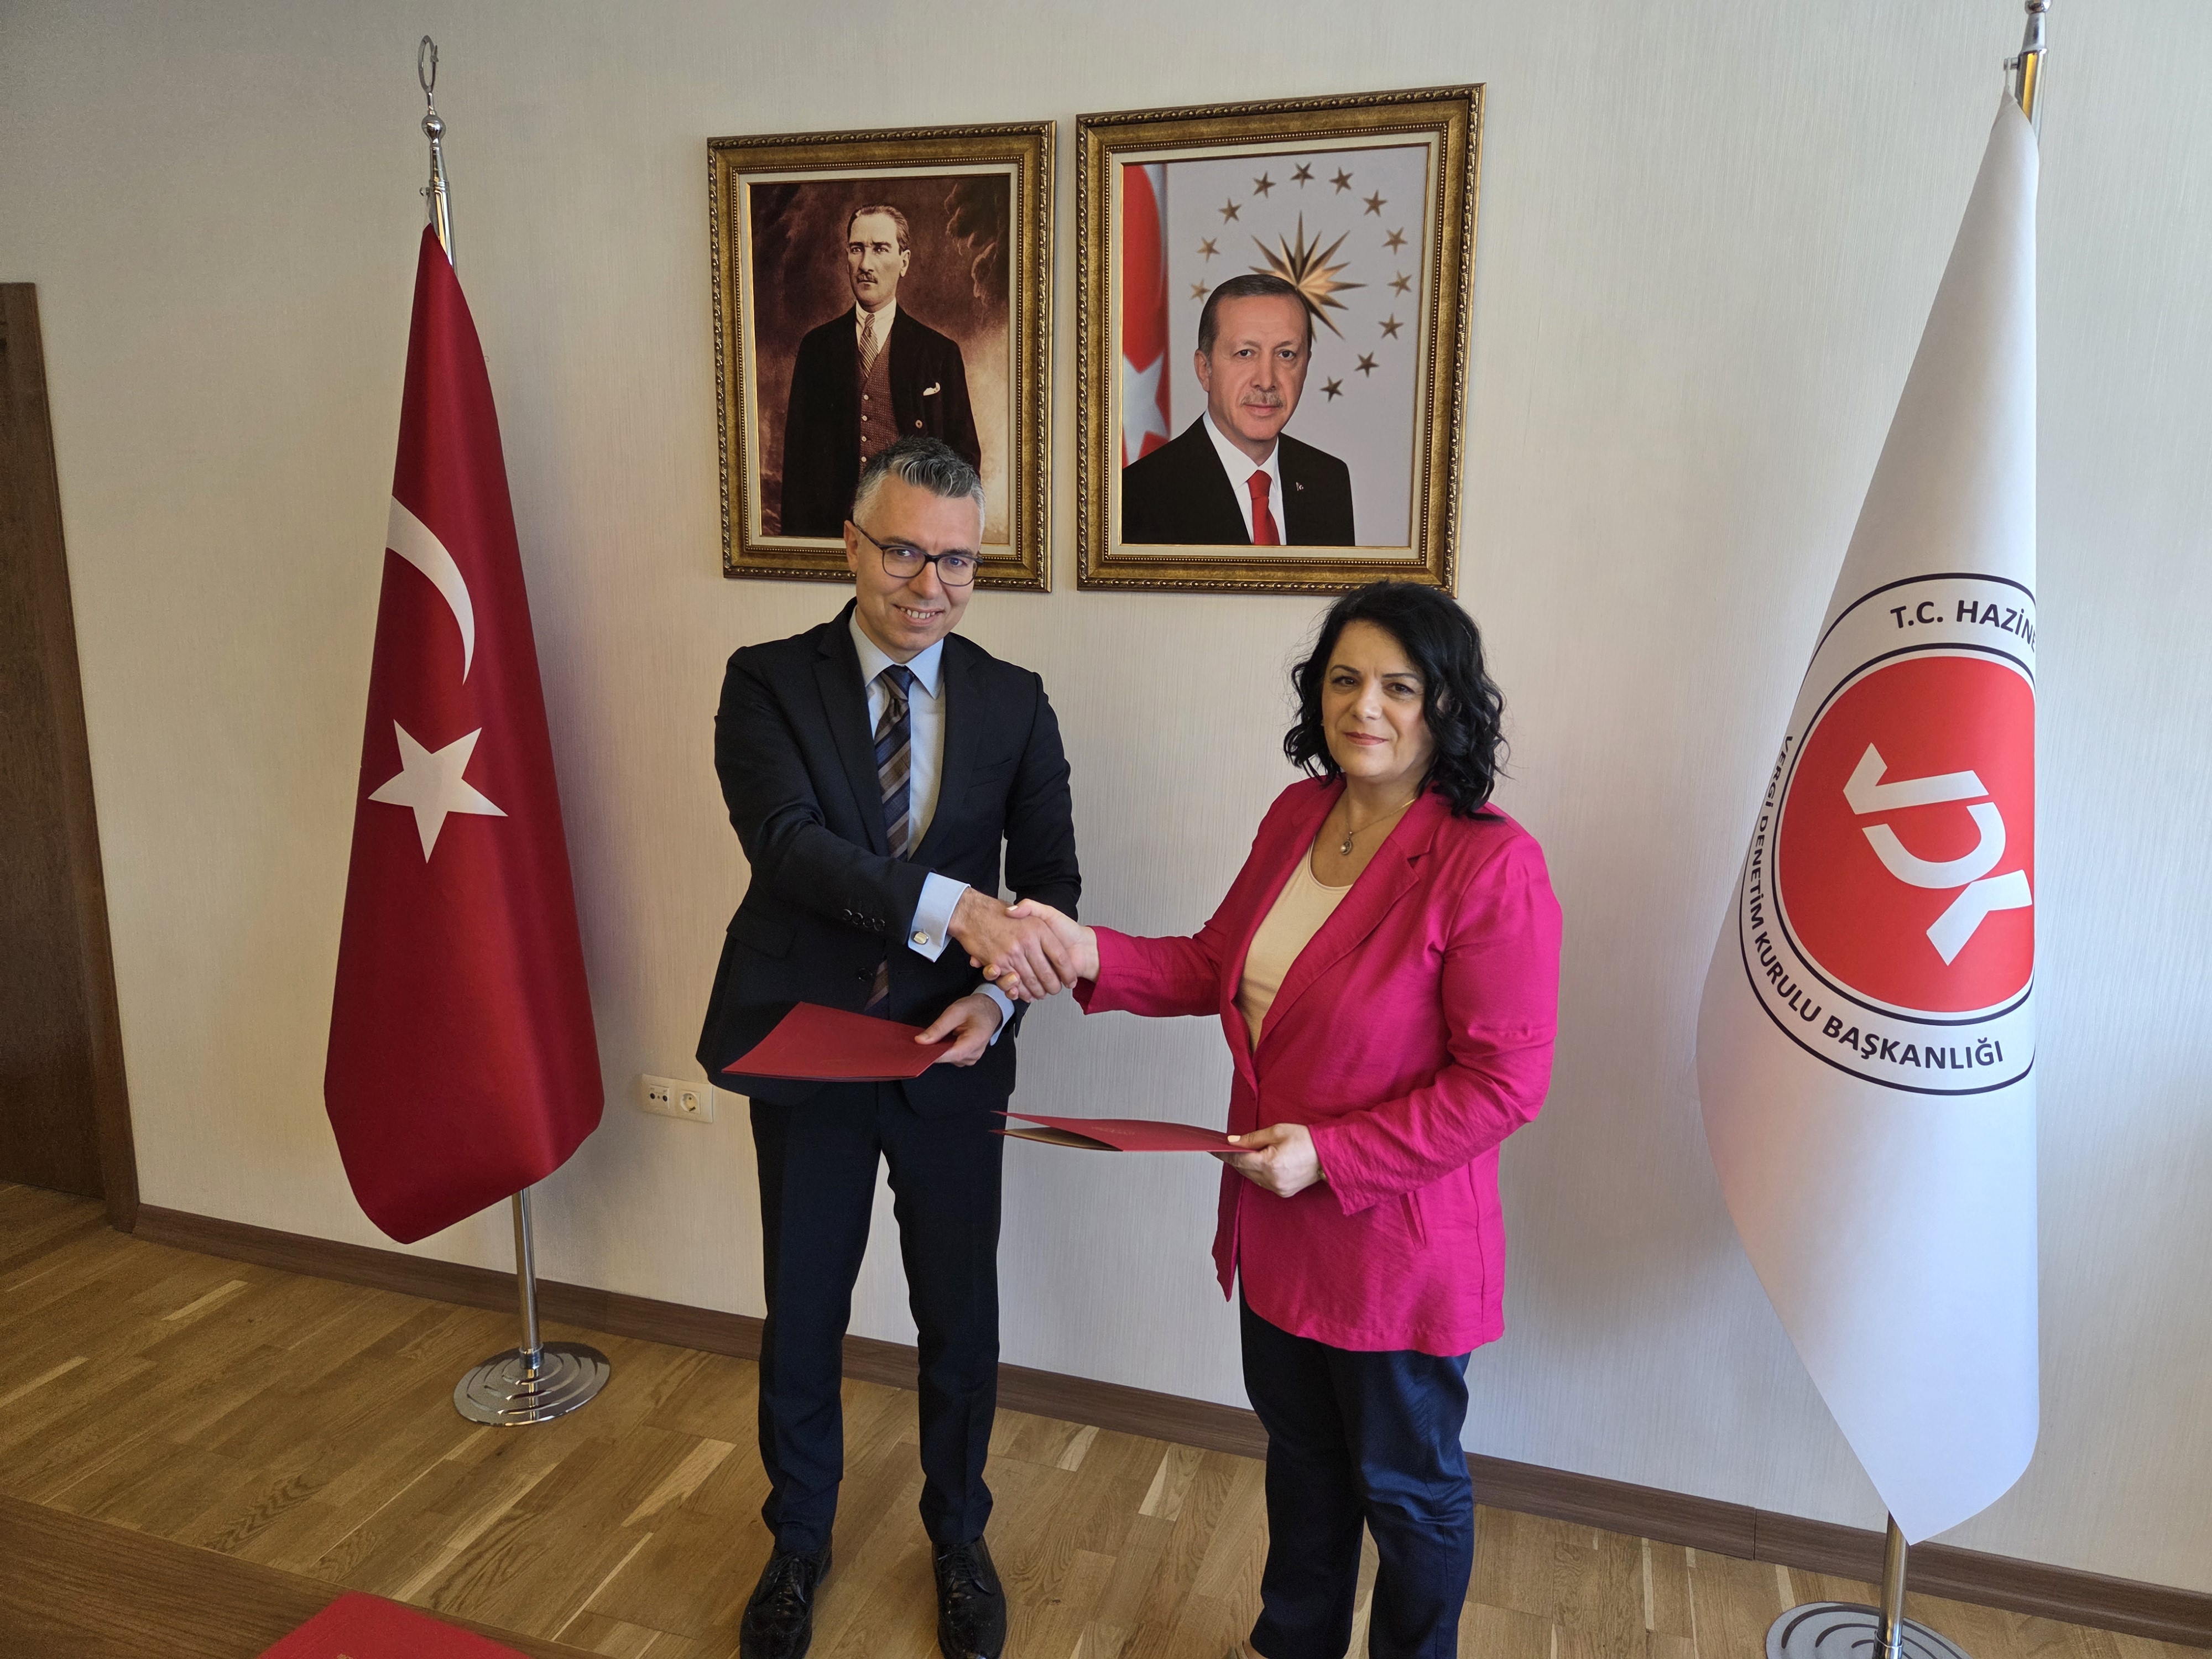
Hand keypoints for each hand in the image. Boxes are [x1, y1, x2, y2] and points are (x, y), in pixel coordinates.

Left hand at [915, 992, 1003, 1067]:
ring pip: (948, 1059)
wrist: (989, 1009)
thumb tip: (921, 1041)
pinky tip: (944, 1040)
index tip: (920, 1051)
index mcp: (976, 1039)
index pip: (953, 1054)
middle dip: (934, 1050)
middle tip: (923, 1039)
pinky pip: (951, 1057)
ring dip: (940, 1049)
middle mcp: (975, 1053)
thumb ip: (938, 1028)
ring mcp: (971, 1057)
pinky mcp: (967, 1057)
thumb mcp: (954, 1011)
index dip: (935, 1055)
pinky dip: (944, 1050)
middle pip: (949, 1057)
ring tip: (940, 1035)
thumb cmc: (976, 1009)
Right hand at [950, 888, 1080, 1000]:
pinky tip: (1026, 993)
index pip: (1060, 956)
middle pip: (1047, 973)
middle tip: (1056, 990)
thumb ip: (1045, 916)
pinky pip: (1014, 983)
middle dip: (1053, 986)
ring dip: (1038, 991)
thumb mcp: (1029, 907)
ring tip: (1042, 994)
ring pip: (1031, 981)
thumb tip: (1051, 935)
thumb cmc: (999, 913)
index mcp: (1038, 928)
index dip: (1068, 972)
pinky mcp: (998, 963)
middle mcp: (1026, 940)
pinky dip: (1021, 991)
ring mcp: (1012, 953)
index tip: (1070, 980)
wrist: (971, 913)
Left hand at [1216, 1122, 1324, 1197]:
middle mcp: (1272, 1180)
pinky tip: (1261, 1162)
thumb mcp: (1278, 1131)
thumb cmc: (1306, 1140)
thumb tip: (1233, 1141)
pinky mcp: (1283, 1192)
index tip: (1212, 1148)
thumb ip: (1253, 1138)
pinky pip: (1263, 1182)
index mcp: (1270, 1163)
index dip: (1223, 1153)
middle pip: (1243, 1169)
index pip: (1238, 1159)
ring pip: (1252, 1177)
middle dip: (1235, 1158)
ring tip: (1247, 1153)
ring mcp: (1278, 1188)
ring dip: (1247, 1166)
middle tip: (1227, 1147)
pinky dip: (1258, 1172)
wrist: (1329, 1155)